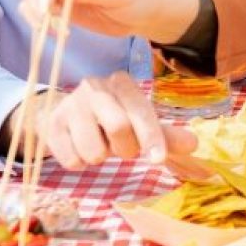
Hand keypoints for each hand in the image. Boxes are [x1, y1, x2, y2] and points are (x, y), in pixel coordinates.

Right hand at [9, 72, 197, 169]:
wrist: (66, 116)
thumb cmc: (113, 119)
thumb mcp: (141, 124)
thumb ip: (166, 135)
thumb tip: (193, 144)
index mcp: (122, 83)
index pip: (141, 113)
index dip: (152, 138)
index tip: (158, 160)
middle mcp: (95, 87)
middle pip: (118, 128)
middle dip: (125, 149)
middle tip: (122, 149)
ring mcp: (70, 104)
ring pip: (93, 150)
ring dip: (101, 158)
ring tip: (99, 145)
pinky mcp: (52, 124)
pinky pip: (71, 159)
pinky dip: (80, 162)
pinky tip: (79, 148)